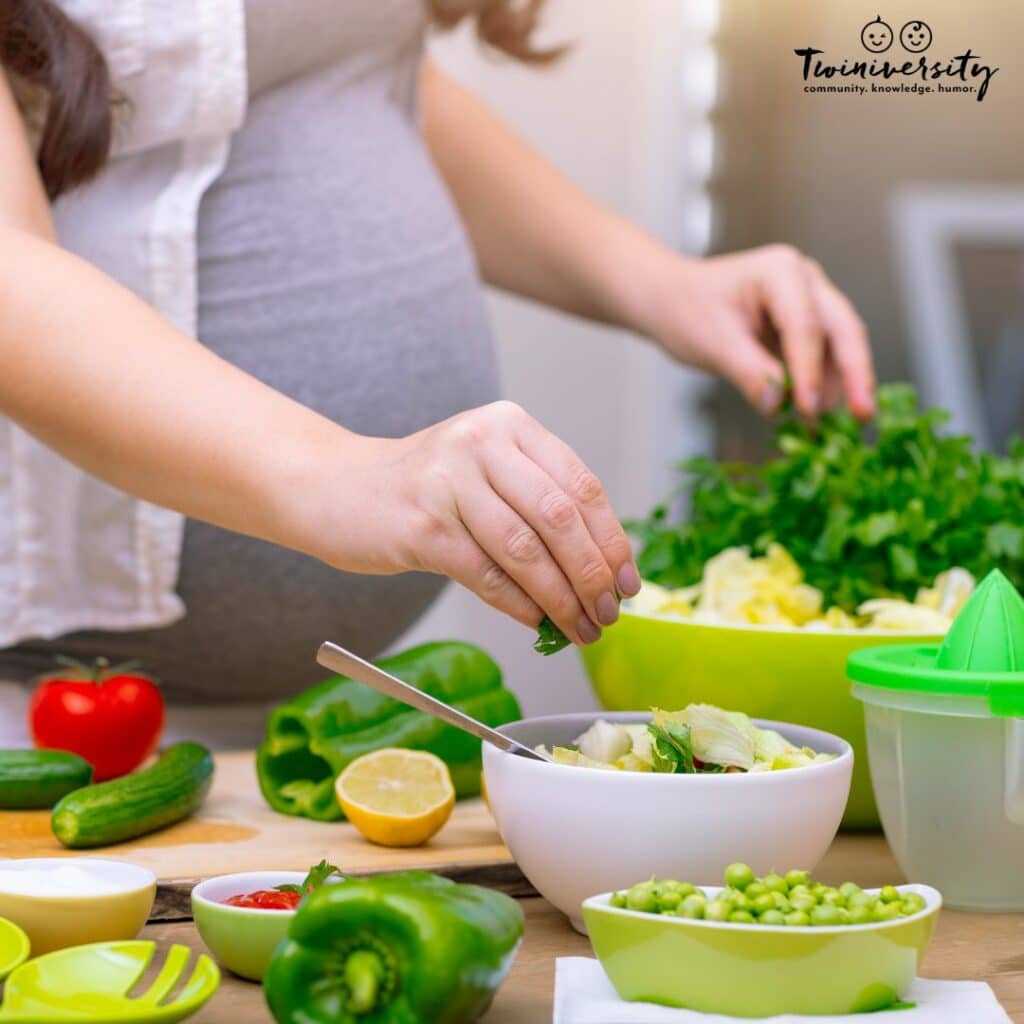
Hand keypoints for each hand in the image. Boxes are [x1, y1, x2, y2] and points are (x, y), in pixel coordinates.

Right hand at [321, 401, 640, 645]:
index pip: (581, 485)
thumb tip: (601, 570)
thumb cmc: (425, 487)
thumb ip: (539, 503)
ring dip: (561, 599)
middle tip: (607, 614)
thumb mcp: (487, 471)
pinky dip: (520, 606)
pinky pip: (487, 575)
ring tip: (580, 628)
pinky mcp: (423, 525)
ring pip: (526, 551)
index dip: (612, 539)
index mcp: (510, 425)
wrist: (338, 488)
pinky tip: (538, 624)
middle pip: (559, 518)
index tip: (627, 581)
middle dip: (592, 575)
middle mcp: (482, 443)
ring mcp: (449, 482)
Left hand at [646, 245, 875, 419]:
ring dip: (844, 384)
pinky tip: (820, 415)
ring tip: (844, 426)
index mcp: (779, 271)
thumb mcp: (712, 344)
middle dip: (855, 373)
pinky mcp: (807, 324)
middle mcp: (805, 280)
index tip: (807, 409)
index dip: (809, 369)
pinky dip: (825, 384)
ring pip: (841, 343)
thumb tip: (777, 405)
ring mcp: (811, 300)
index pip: (804, 324)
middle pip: (842, 328)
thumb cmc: (687, 312)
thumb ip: (748, 372)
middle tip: (864, 414)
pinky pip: (826, 355)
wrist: (673, 301)